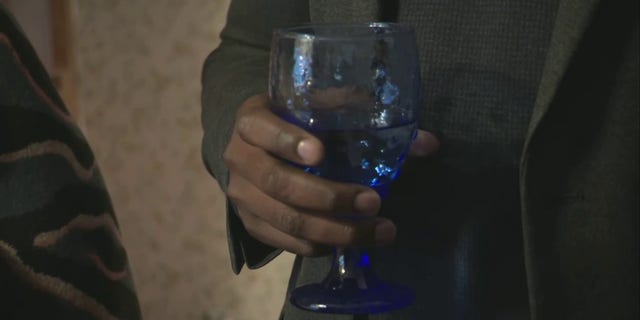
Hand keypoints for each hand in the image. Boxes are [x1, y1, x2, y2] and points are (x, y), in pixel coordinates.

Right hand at [223, 94, 438, 255]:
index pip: (263, 129)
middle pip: (280, 185)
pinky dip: (323, 246)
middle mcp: (238, 158)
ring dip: (336, 231)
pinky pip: (288, 243)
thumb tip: (428, 143)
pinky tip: (354, 240)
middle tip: (373, 202)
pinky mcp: (251, 224)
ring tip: (379, 231)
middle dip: (330, 198)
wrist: (256, 148)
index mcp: (252, 119)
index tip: (321, 154)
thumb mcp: (320, 109)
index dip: (288, 142)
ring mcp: (241, 195)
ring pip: (287, 220)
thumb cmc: (296, 123)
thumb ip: (365, 117)